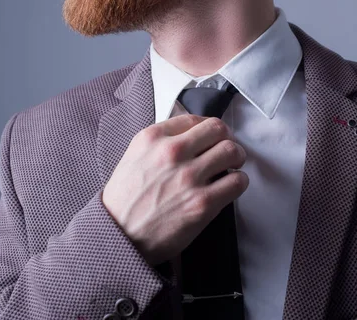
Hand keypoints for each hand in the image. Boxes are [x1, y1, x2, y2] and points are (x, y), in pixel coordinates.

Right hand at [101, 114, 248, 266]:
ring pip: (232, 152)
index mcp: (152, 138)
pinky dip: (239, 182)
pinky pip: (237, 181)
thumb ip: (160, 142)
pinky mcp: (202, 203)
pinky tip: (231, 186)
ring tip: (232, 167)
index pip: (194, 119)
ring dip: (237, 158)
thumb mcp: (134, 157)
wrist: (117, 238)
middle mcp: (171, 153)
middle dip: (227, 139)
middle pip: (218, 130)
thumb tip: (190, 134)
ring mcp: (188, 177)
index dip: (208, 128)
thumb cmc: (124, 202)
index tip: (212, 137)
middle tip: (227, 150)